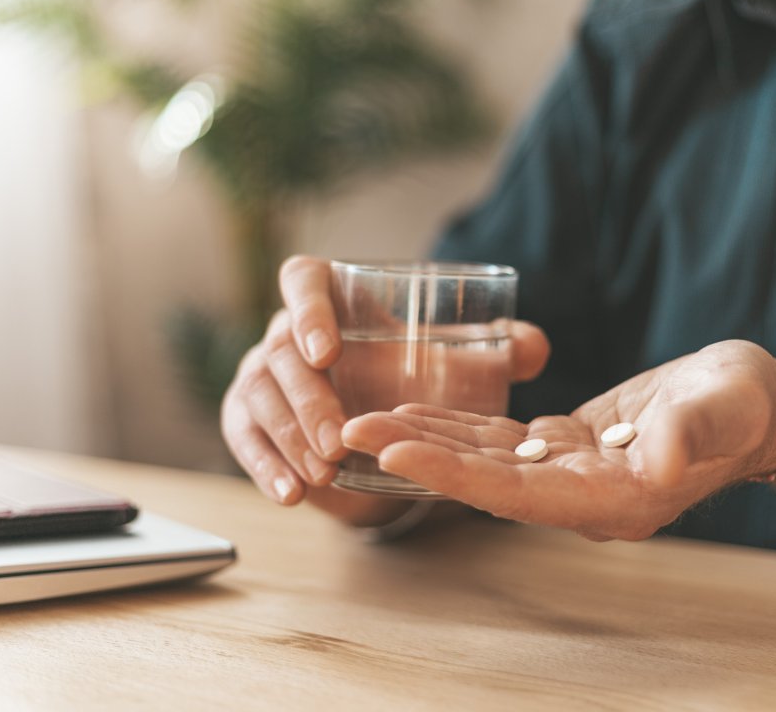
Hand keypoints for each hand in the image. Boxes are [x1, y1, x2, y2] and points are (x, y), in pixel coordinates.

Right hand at [220, 255, 551, 524]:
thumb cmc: (413, 373)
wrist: (374, 419)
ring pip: (259, 397)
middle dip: (307, 398)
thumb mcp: (457, 360)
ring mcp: (259, 373)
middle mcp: (285, 329)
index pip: (303, 280)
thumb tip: (532, 347)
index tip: (328, 351)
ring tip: (323, 473)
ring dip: (289, 437)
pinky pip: (244, 438)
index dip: (308, 309)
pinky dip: (264, 468)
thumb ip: (499, 348)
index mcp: (330, 295)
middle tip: (340, 440)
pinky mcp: (246, 418)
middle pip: (279, 352)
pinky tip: (290, 495)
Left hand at [341, 340, 775, 539]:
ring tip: (366, 421)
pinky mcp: (567, 448)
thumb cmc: (744, 405)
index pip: (517, 494)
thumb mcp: (725, 407)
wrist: (755, 406)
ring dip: (426, 442)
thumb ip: (691, 432)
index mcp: (615, 500)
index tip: (396, 453)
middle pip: (483, 484)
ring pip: (483, 463)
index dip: (455, 474)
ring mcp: (572, 475)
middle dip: (417, 459)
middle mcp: (583, 497)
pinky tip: (420, 412)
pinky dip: (458, 428)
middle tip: (349, 432)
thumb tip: (660, 455)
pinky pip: (501, 443)